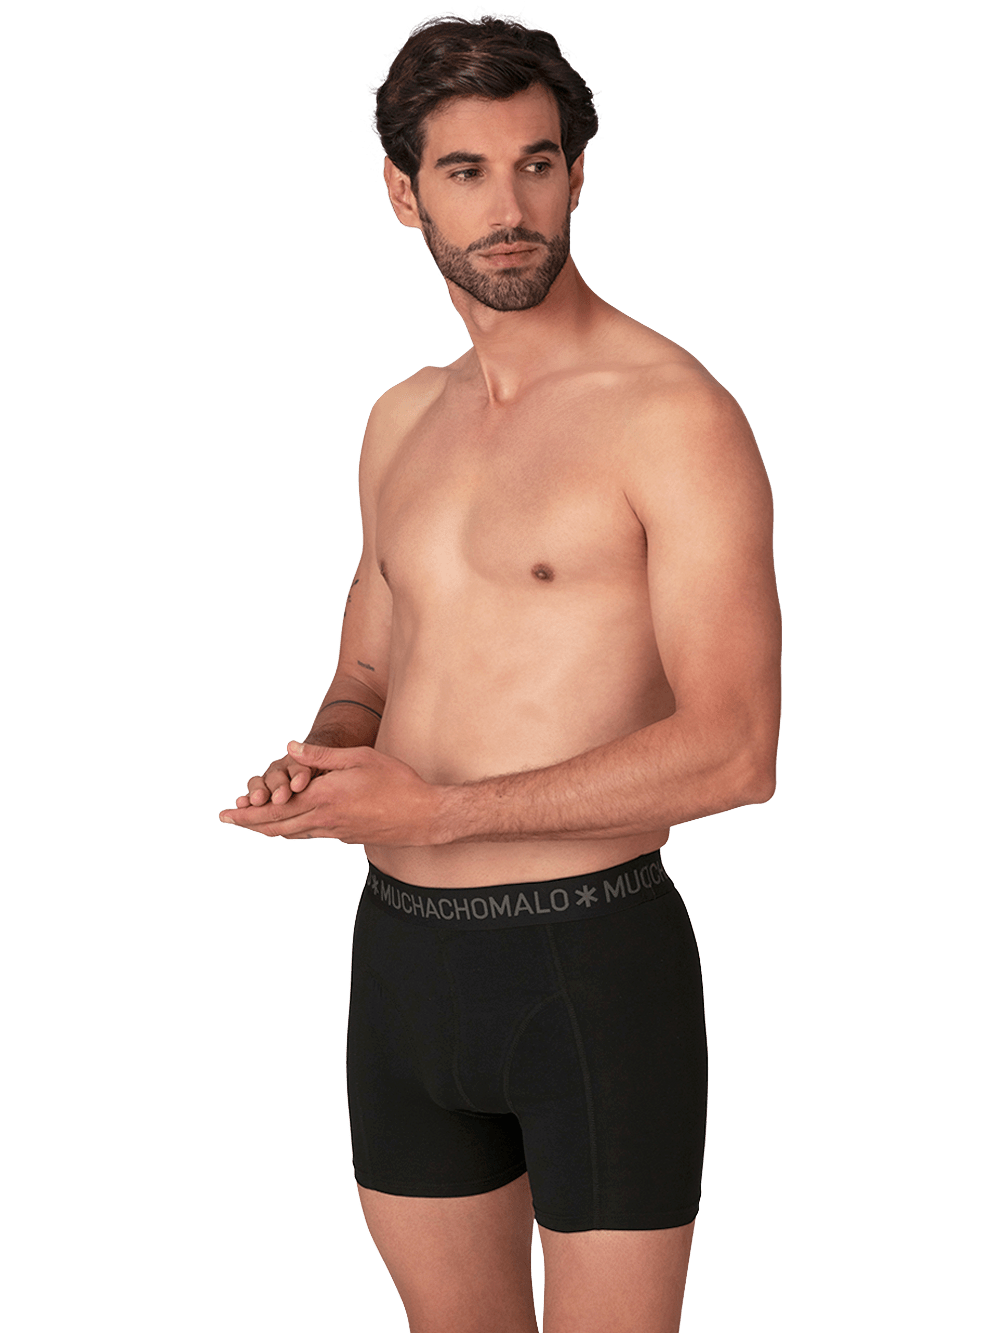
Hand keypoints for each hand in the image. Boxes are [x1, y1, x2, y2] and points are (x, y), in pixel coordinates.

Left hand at [219, 741, 446, 845]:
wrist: (423, 816)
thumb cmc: (396, 781)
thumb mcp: (359, 758)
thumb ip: (321, 755)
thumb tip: (289, 749)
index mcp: (323, 798)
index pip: (275, 809)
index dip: (248, 813)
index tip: (227, 812)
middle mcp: (323, 819)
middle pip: (275, 827)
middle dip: (248, 823)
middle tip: (226, 820)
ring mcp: (334, 832)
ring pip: (290, 834)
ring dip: (266, 830)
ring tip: (249, 825)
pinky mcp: (344, 837)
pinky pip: (308, 835)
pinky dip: (290, 831)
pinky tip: (286, 827)